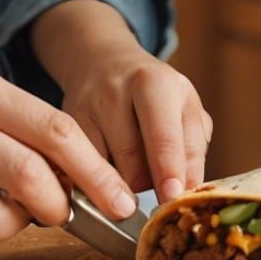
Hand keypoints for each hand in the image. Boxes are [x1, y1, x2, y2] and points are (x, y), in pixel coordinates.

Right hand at [31, 0, 210, 202]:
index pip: (164, 135)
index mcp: (155, 82)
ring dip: (125, 185)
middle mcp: (117, 90)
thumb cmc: (153, 93)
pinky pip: (84, 170)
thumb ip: (193, 146)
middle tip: (159, 187)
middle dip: (149, 184)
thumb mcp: (184, 105)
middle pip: (133, 162)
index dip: (170, 171)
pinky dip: (100, 180)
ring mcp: (87, 107)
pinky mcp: (66, 124)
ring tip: (135, 169)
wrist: (102, 61)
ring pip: (107, 172)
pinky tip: (110, 167)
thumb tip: (189, 189)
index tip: (173, 198)